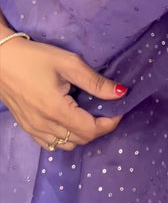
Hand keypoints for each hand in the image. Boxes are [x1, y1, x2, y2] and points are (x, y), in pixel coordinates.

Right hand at [0, 37, 126, 150]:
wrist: (1, 59)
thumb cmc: (36, 58)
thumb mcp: (69, 64)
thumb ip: (95, 82)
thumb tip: (121, 93)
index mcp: (56, 111)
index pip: (91, 130)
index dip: (110, 123)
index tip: (119, 109)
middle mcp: (45, 126)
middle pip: (81, 139)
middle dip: (99, 127)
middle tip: (106, 107)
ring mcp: (34, 130)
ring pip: (67, 145)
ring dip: (83, 133)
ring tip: (89, 112)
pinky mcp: (27, 128)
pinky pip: (52, 143)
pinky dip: (66, 137)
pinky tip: (70, 119)